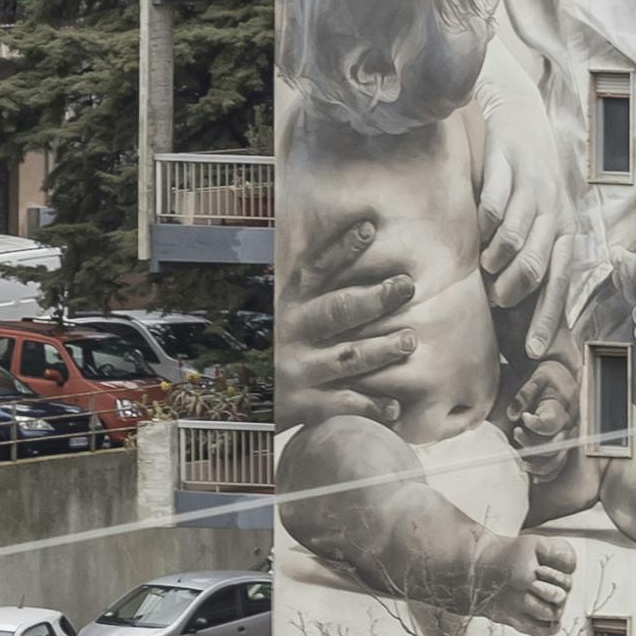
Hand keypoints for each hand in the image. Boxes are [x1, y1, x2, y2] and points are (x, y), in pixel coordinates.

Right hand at [274, 209, 426, 424]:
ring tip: (409, 341)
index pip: (315, 270)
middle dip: (374, 298)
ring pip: (346, 357)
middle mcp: (290, 334)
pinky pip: (340, 405)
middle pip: (337, 310)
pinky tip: (394, 407)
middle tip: (406, 286)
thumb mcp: (268, 313)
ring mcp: (296, 370)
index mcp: (283, 305)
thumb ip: (299, 291)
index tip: (370, 228)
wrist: (226, 401)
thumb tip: (316, 241)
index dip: (342, 249)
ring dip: (381, 349)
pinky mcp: (300, 405)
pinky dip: (369, 407)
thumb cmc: (257, 348)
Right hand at [469, 90, 593, 343]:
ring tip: (486, 265)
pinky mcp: (506, 166)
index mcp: (566, 227)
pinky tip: (478, 229)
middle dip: (513, 291)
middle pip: (535, 266)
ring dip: (495, 260)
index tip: (530, 349)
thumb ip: (535, 253)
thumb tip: (520, 307)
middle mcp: (554, 209)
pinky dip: (482, 225)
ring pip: (514, 239)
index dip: (545, 317)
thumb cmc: (529, 179)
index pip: (559, 282)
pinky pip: (492, 206)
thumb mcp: (542, 216)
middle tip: (496, 296)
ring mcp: (531, 187)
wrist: (520, 116)